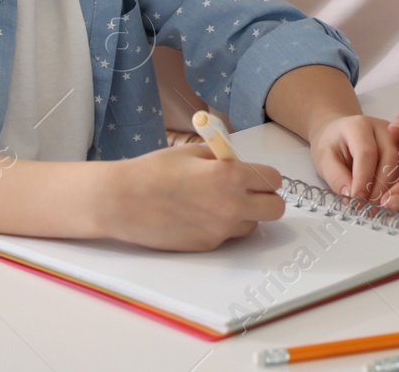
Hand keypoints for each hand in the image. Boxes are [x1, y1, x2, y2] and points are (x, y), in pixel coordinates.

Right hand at [102, 144, 285, 250]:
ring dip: (244, 215)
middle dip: (266, 199)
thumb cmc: (154, 171)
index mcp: (230, 176)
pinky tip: (197, 216)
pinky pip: (227, 236)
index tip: (255, 176)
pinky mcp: (207, 246)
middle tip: (248, 192)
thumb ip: (222, 158)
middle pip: (275, 209)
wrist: (123, 201)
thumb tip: (240, 163)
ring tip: (217, 203)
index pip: (274, 180)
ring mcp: (220, 230)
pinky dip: (221, 227)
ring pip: (253, 225)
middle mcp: (231, 206)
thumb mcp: (193, 152)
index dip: (265, 176)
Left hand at [308, 114, 398, 202]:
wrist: (341, 135)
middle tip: (372, 208)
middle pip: (391, 157)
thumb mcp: (324, 159)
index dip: (363, 179)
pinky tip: (398, 202)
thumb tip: (351, 196)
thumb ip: (337, 177)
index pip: (366, 152)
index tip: (357, 199)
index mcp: (360, 125)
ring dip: (398, 190)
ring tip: (384, 208)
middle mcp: (384, 128)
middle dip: (382, 187)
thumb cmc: (333, 145)